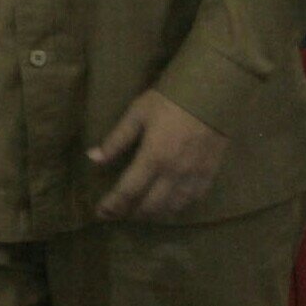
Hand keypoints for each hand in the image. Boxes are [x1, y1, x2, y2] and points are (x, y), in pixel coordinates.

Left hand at [88, 90, 230, 221]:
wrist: (213, 92)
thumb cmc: (170, 100)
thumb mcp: (137, 114)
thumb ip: (116, 139)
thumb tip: (93, 158)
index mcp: (152, 158)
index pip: (128, 191)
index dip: (112, 205)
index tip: (100, 213)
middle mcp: (173, 173)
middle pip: (150, 205)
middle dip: (131, 213)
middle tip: (119, 213)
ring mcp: (194, 176)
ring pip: (172, 207)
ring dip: (154, 214)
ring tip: (141, 212)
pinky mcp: (210, 173)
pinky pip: (193, 199)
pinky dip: (178, 206)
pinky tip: (169, 204)